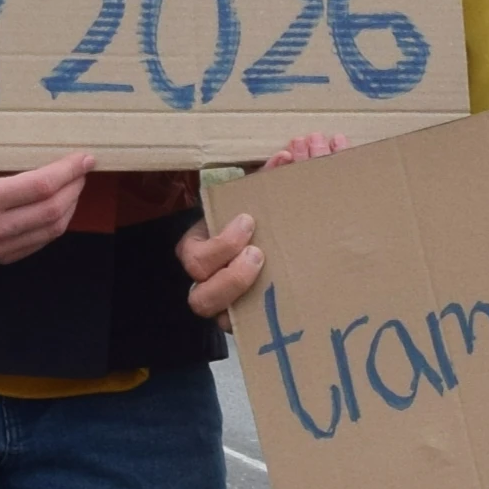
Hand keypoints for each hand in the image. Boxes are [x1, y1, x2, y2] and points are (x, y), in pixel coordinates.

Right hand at [0, 154, 92, 262]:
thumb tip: (55, 145)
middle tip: (83, 168)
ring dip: (71, 204)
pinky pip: (42, 241)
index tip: (85, 157)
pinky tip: (61, 204)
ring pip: (52, 229)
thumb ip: (9, 156)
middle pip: (52, 210)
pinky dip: (58, 221)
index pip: (41, 186)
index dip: (69, 171)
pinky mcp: (2, 258)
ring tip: (75, 183)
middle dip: (75, 186)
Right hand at [176, 132, 344, 317]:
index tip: (249, 220)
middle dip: (231, 277)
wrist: (271, 248)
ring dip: (246, 299)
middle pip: (200, 299)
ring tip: (272, 275)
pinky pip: (252, 331)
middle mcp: (207, 285)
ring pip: (223, 322)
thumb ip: (265, 181)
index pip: (194, 258)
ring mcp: (227, 310)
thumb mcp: (254, 201)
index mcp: (200, 252)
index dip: (221, 244)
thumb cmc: (257, 223)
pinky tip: (295, 307)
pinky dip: (272, 319)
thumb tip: (288, 157)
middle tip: (260, 254)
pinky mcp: (250, 324)